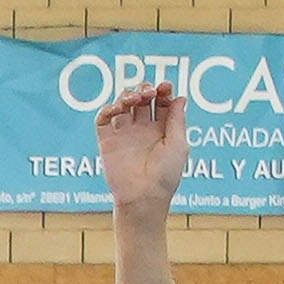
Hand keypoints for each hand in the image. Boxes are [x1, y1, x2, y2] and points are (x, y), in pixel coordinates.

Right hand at [98, 78, 190, 219]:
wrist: (143, 197)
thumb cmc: (165, 175)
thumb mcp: (178, 145)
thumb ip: (176, 120)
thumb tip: (180, 97)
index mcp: (162, 130)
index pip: (162, 103)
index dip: (163, 91)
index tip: (165, 86)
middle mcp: (143, 130)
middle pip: (142, 99)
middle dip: (145, 90)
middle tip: (148, 93)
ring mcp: (125, 134)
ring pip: (123, 104)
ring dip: (128, 95)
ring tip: (134, 98)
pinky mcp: (107, 141)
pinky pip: (103, 119)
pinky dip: (108, 109)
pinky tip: (117, 108)